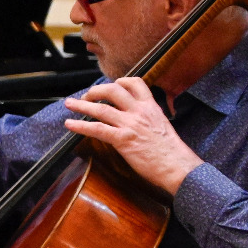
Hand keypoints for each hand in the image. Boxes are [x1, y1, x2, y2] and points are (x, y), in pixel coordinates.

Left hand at [63, 77, 202, 194]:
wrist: (178, 166)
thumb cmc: (172, 152)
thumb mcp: (162, 126)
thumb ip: (149, 119)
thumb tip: (138, 121)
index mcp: (151, 107)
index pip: (135, 83)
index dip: (120, 81)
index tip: (111, 85)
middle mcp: (140, 111)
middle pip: (113, 90)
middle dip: (95, 91)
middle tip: (86, 96)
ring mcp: (131, 124)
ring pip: (101, 108)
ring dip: (81, 105)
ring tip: (69, 104)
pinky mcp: (123, 140)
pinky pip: (97, 129)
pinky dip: (80, 126)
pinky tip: (70, 125)